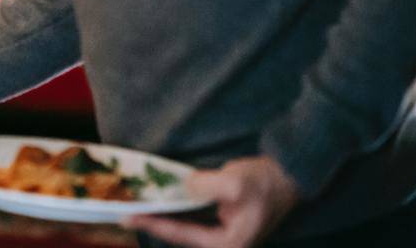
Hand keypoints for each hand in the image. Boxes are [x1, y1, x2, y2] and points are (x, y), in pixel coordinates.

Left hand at [126, 156, 300, 247]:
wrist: (291, 174)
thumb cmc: (265, 182)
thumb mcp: (234, 182)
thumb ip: (204, 186)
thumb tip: (181, 186)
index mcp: (228, 244)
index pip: (181, 235)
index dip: (152, 224)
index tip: (127, 216)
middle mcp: (225, 243)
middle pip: (180, 235)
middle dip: (154, 223)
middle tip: (125, 213)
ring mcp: (224, 233)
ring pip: (184, 227)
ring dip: (162, 216)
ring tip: (135, 207)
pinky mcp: (223, 221)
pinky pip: (192, 218)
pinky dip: (175, 209)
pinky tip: (159, 200)